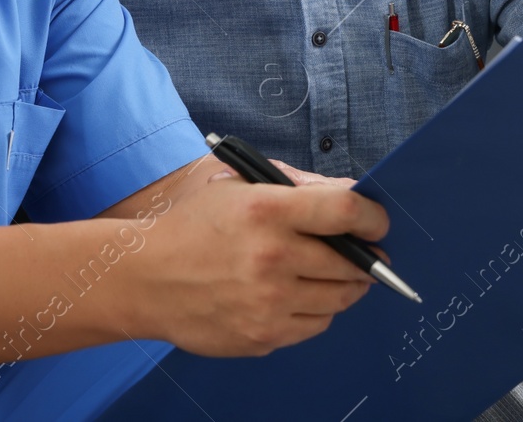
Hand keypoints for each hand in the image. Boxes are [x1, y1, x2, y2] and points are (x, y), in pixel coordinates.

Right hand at [125, 163, 388, 356]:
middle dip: (364, 258)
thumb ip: (296, 188)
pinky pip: (315, 325)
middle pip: (352, 262)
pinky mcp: (263, 336)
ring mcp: (269, 302)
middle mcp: (272, 256)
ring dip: (346, 287)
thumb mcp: (237, 186)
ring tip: (334, 276)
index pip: (346, 211)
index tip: (377, 223)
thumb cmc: (192, 226)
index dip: (373, 218)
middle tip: (363, 255)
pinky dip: (316, 311)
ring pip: (340, 298)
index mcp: (266, 209)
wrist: (145, 278)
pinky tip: (299, 296)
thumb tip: (350, 197)